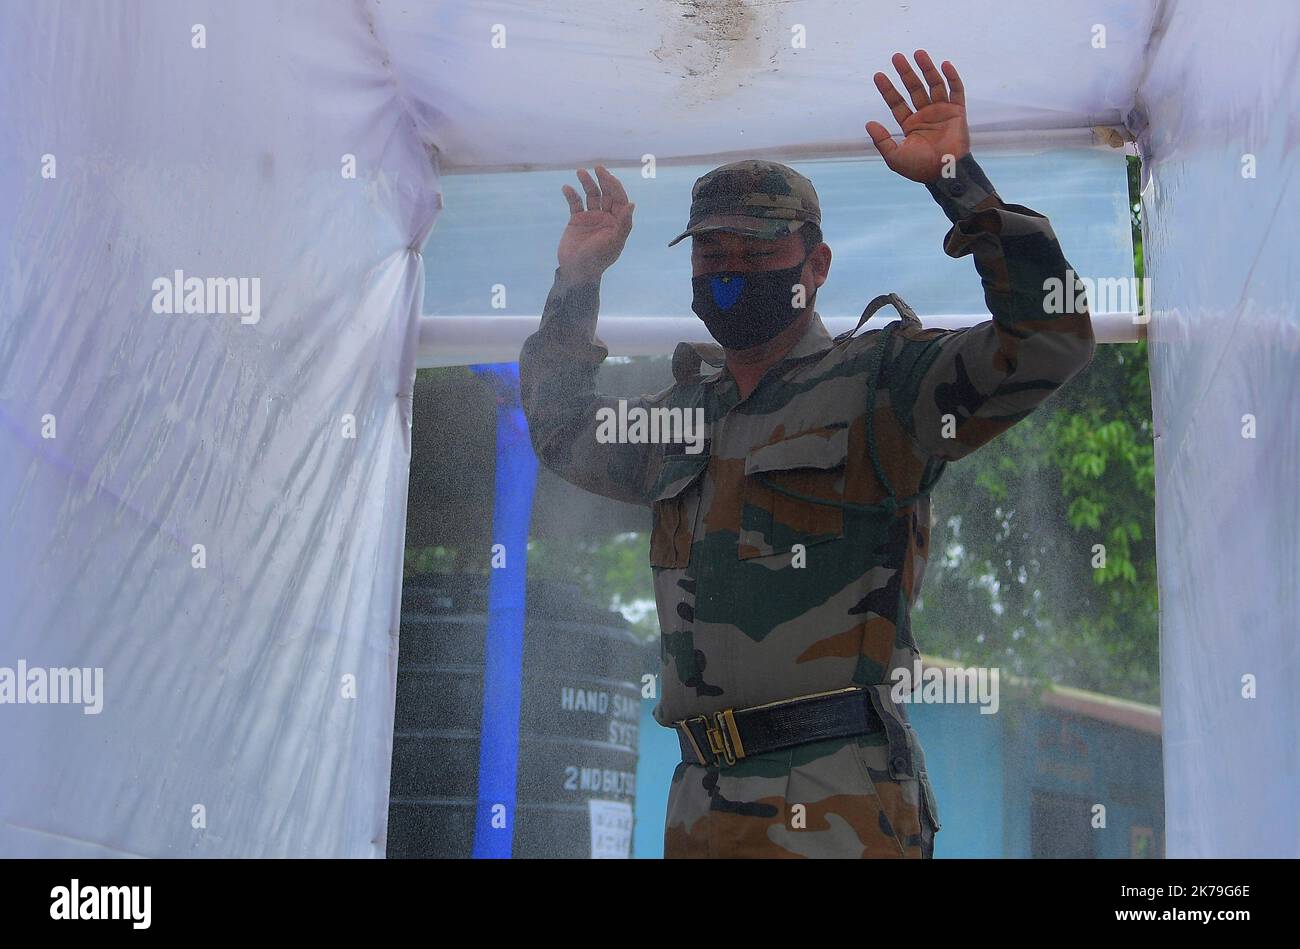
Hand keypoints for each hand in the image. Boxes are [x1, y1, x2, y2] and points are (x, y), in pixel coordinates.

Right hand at [557, 165, 634, 284]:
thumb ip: (624, 224)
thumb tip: (632, 204)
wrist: (576, 271)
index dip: (615, 186)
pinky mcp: (577, 220)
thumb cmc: (598, 260)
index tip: (607, 176)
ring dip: (587, 183)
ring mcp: (591, 217)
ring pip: (591, 195)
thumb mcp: (613, 243)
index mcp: (618, 222)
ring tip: (580, 172)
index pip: (620, 199)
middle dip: (603, 180)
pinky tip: (566, 188)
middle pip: (607, 194)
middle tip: (598, 168)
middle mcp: (606, 217)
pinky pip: (575, 203)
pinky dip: (571, 195)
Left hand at [866, 50, 970, 183]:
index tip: (878, 75)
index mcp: (910, 125)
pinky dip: (952, 77)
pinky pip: (956, 90)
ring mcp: (942, 112)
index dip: (887, 89)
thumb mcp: (894, 157)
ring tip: (918, 53)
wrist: (945, 173)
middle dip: (906, 73)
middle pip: (914, 88)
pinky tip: (945, 64)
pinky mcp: (958, 112)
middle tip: (896, 57)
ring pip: (934, 84)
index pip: (897, 102)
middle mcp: (925, 115)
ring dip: (927, 68)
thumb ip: (882, 140)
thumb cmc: (920, 168)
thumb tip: (868, 123)